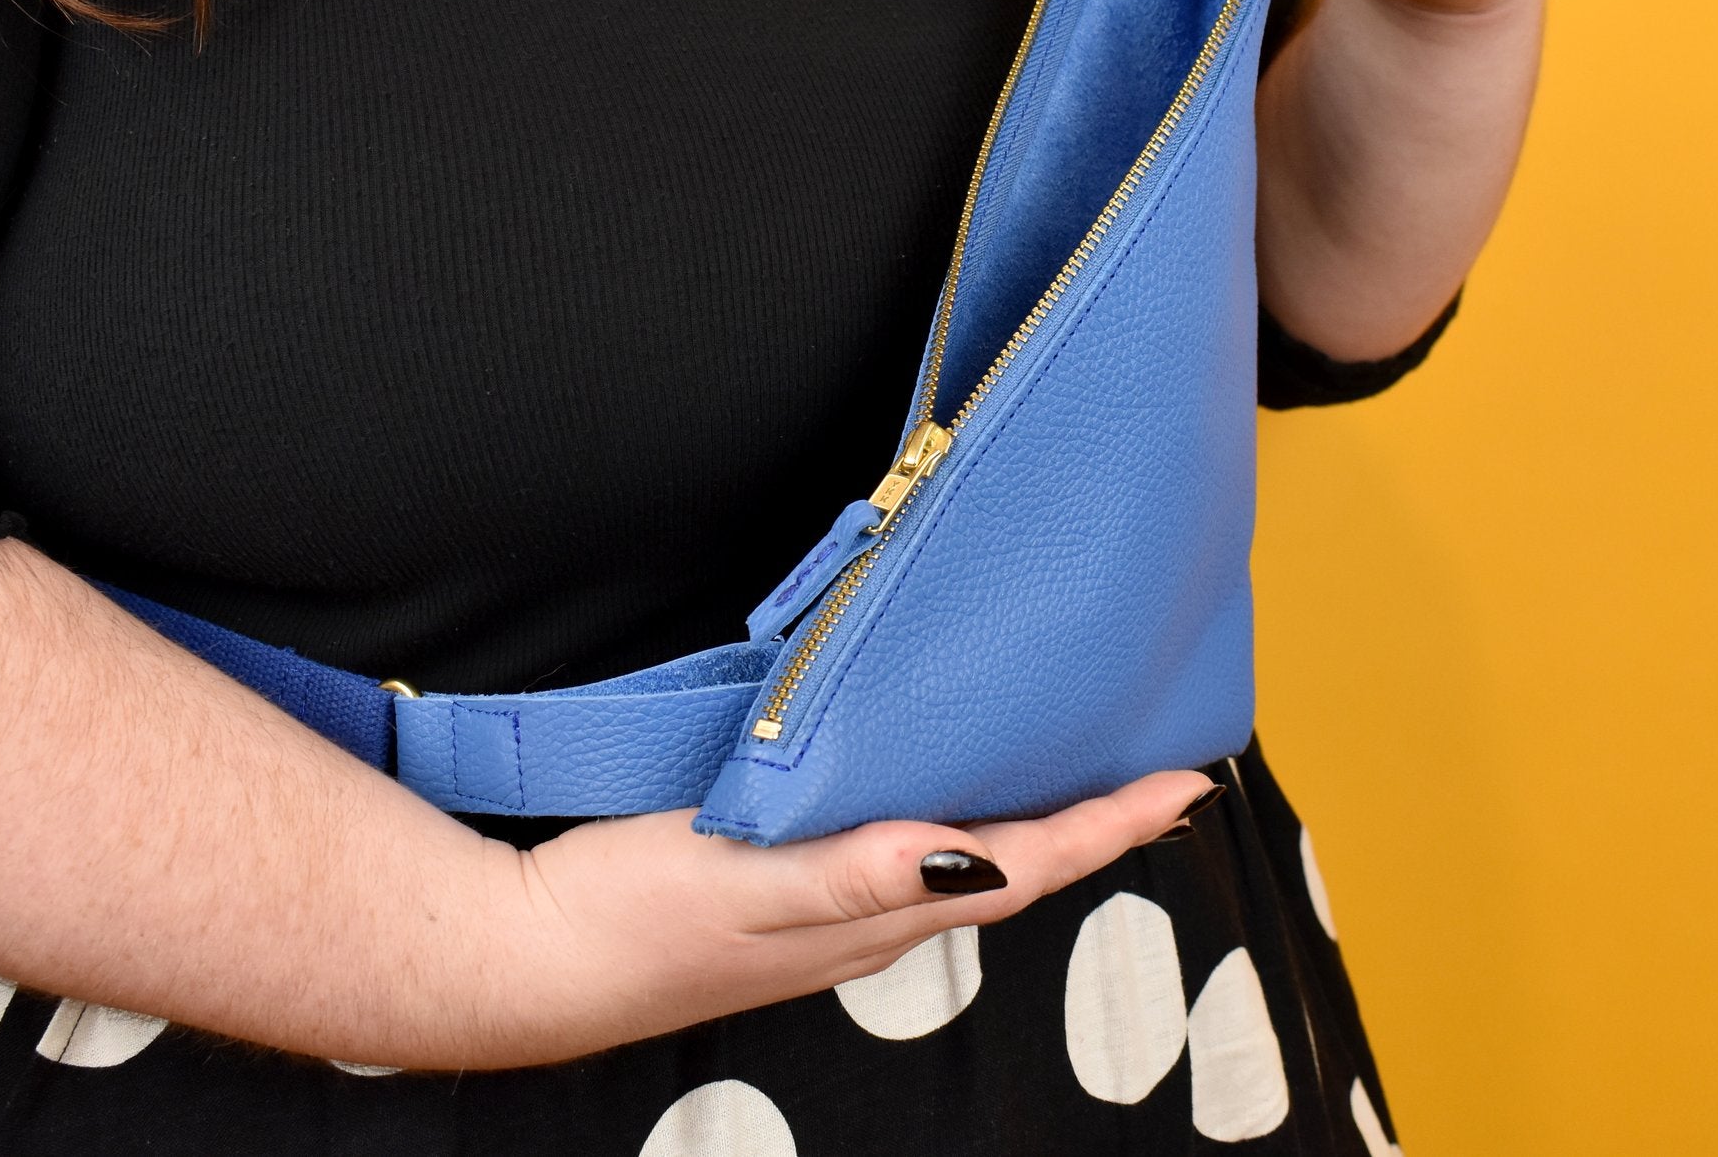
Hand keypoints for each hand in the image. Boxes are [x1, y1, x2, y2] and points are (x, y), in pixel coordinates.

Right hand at [475, 768, 1213, 1065]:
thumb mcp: (747, 886)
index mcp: (881, 910)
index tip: (1190, 783)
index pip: (1029, 865)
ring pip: (968, 853)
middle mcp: (876, 913)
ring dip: (1034, 812)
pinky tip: (949, 772)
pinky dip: (958, 804)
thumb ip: (857, 874)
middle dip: (1095, 816)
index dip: (1112, 824)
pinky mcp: (791, 883)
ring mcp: (834, 904)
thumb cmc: (631, 918)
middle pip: (1019, 862)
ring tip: (1085, 759)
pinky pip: (907, 844)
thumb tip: (974, 856)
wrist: (527, 958)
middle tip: (1161, 761)